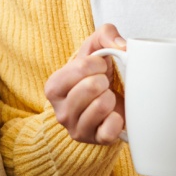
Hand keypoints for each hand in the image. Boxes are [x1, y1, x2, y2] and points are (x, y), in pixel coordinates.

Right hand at [45, 23, 126, 144]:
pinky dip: (118, 119)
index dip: (98, 63)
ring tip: (107, 98)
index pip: (80, 68)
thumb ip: (106, 34)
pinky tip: (114, 114)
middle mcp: (60, 111)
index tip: (99, 68)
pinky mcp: (95, 142)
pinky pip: (110, 129)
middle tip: (103, 85)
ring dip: (111, 97)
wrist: (107, 101)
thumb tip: (122, 46)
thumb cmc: (97, 74)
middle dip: (105, 81)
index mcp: (53, 87)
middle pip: (91, 87)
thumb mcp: (96, 47)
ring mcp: (77, 129)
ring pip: (102, 106)